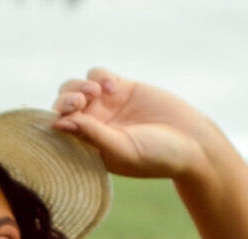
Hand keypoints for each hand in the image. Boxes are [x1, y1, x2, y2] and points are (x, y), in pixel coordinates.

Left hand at [50, 69, 209, 181]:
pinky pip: (97, 74)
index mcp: (87, 149)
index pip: (60, 130)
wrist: (190, 143)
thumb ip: (91, 135)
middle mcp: (93, 127)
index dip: (58, 120)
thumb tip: (58, 123)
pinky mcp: (121, 88)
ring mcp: (105, 107)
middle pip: (63, 105)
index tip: (71, 117)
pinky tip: (113, 88)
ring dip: (79, 86)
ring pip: (76, 86)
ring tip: (95, 93)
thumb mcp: (120, 148)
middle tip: (80, 103)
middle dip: (66, 100)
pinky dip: (100, 76)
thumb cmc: (155, 156)